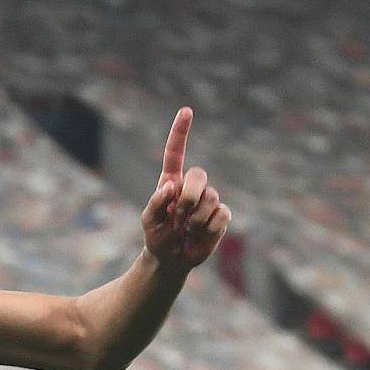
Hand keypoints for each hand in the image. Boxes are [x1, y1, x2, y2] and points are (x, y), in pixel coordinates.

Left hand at [140, 108, 230, 270]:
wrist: (171, 259)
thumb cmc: (157, 237)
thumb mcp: (148, 222)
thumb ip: (155, 203)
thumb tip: (170, 187)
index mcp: (172, 182)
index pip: (175, 153)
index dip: (180, 132)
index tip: (186, 111)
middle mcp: (192, 187)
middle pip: (198, 174)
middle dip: (188, 197)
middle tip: (178, 217)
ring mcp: (209, 200)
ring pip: (211, 198)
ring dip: (195, 219)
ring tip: (186, 230)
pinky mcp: (221, 216)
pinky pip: (221, 216)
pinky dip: (208, 228)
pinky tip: (200, 235)